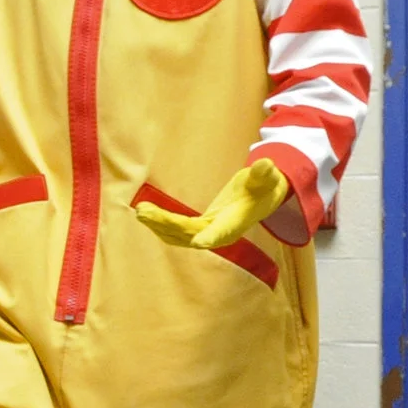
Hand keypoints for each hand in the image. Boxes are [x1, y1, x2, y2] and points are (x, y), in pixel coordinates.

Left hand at [135, 158, 289, 251]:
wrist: (262, 198)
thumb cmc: (264, 186)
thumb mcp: (266, 177)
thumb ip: (264, 173)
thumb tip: (266, 164)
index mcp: (237, 222)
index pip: (223, 232)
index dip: (211, 237)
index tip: (198, 243)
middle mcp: (220, 234)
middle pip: (190, 233)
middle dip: (166, 224)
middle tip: (143, 211)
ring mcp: (208, 234)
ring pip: (179, 235)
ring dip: (158, 225)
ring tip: (140, 211)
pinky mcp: (199, 230)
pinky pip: (177, 233)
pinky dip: (161, 227)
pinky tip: (146, 216)